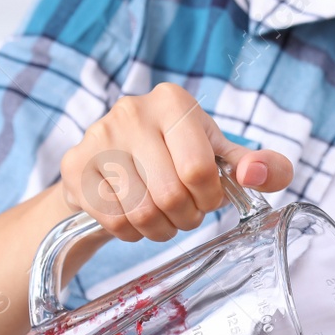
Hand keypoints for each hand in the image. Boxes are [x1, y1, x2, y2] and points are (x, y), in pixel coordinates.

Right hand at [59, 83, 293, 241]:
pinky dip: (132, 232)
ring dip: (159, 229)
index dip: (208, 199)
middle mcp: (132, 111)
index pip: (199, 170)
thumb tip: (257, 175)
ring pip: (140, 212)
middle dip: (185, 218)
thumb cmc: (175, 158)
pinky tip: (135, 219)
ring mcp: (98, 137)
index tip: (206, 198)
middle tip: (184, 214)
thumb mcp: (219, 156)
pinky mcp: (76, 165)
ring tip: (162, 219)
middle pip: (169, 195)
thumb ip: (258, 165)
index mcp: (173, 102)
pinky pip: (113, 220)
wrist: (112, 162)